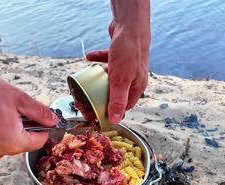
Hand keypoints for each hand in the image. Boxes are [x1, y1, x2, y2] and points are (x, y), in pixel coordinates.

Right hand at [0, 64, 57, 163]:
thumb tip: (53, 121)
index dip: (41, 128)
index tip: (36, 116)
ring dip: (2, 131)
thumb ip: (40, 112)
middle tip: (7, 108)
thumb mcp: (18, 98)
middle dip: (19, 127)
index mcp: (12, 143)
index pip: (38, 142)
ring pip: (2, 144)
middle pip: (19, 143)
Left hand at [86, 0, 150, 123]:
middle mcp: (134, 77)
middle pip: (116, 92)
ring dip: (100, 78)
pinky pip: (108, 60)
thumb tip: (115, 120)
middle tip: (87, 98)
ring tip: (88, 79)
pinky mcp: (121, 54)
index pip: (124, 106)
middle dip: (102, 95)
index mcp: (137, 86)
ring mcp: (128, 65)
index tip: (96, 115)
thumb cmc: (128, 53)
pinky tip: (89, 58)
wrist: (131, 25)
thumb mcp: (120, 80)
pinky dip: (99, 60)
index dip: (111, 112)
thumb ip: (117, 100)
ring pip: (112, 77)